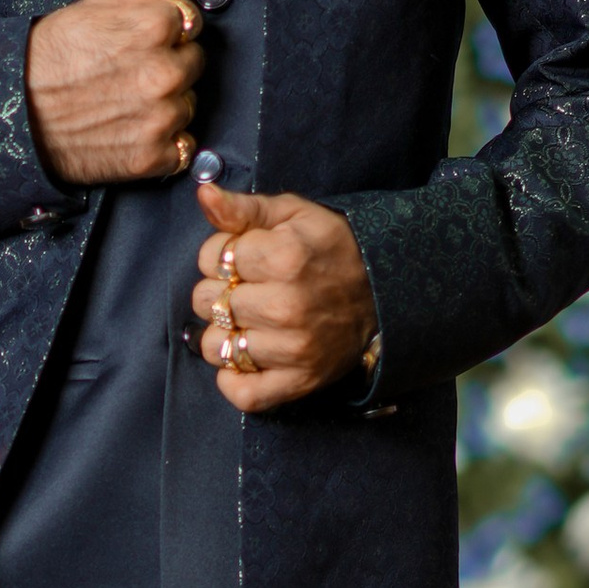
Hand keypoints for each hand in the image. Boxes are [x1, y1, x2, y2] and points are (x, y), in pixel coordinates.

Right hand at [24, 0, 203, 185]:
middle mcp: (164, 73)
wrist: (14, 116)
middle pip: (196, 61)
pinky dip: (164, 143)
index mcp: (154, 28)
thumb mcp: (93, 8)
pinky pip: (182, 146)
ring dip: (168, 104)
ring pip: (189, 104)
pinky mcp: (153, 156)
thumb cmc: (48, 58)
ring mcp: (161, 118)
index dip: (167, 28)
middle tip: (129, 71)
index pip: (191, 19)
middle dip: (171, 63)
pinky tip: (131, 131)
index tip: (141, 39)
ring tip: (125, 102)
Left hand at [188, 180, 376, 410]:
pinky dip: (233, 380)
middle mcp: (286, 306)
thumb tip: (203, 194)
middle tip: (250, 289)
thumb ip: (242, 208)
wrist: (385, 291)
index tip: (247, 258)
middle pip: (207, 301)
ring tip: (250, 321)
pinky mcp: (298, 381)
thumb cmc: (332, 248)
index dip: (222, 254)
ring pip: (214, 347)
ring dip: (223, 335)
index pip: (211, 256)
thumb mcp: (292, 214)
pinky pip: (242, 393)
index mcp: (284, 257)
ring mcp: (292, 348)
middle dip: (221, 292)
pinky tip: (245, 358)